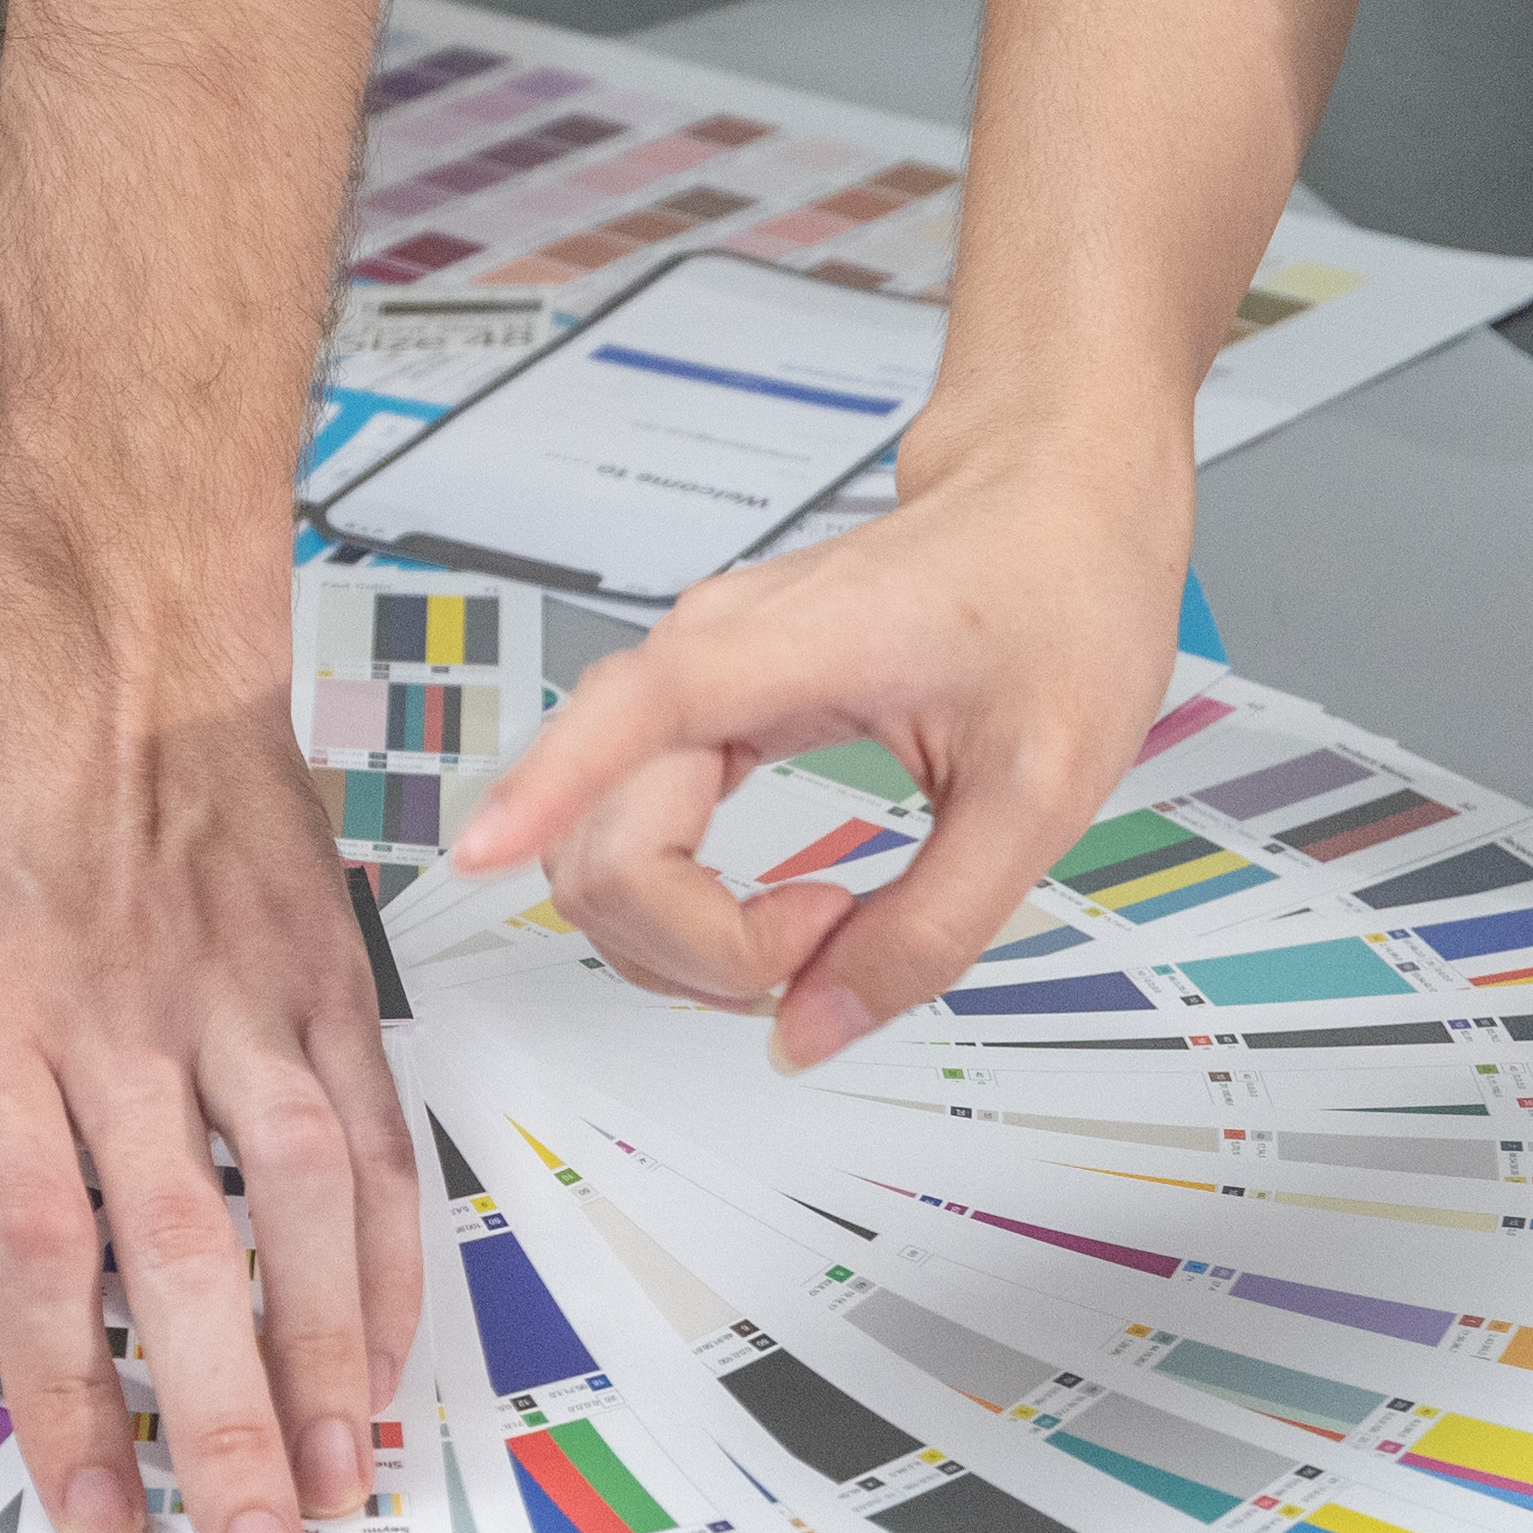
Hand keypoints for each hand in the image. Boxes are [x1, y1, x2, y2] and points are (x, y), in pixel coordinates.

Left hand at [0, 596, 414, 1532]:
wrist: (114, 618)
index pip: (32, 1235)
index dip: (67, 1386)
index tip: (94, 1506)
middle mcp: (121, 1013)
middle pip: (178, 1249)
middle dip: (223, 1423)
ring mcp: (237, 996)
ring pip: (302, 1201)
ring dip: (327, 1357)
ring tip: (339, 1488)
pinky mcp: (322, 974)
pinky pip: (373, 1133)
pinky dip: (389, 1251)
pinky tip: (387, 1350)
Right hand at [447, 446, 1194, 1060]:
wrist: (1053, 501)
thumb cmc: (1056, 596)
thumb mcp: (1037, 792)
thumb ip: (927, 929)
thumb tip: (811, 1031)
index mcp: (774, 649)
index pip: (622, 718)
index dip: (538, 791)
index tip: (476, 856)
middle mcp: (704, 657)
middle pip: (600, 836)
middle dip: (693, 947)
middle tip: (831, 952)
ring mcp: (696, 683)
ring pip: (602, 846)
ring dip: (684, 938)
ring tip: (826, 931)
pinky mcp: (707, 711)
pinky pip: (641, 828)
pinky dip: (690, 905)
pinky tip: (787, 916)